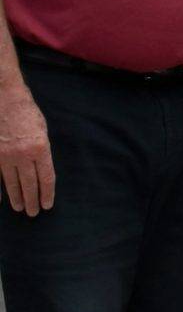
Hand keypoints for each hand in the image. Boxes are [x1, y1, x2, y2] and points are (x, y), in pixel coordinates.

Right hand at [0, 82, 54, 215]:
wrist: (6, 98)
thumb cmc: (27, 112)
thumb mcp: (42, 129)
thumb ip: (42, 150)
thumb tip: (42, 168)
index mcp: (41, 147)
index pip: (46, 177)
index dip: (47, 193)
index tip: (48, 205)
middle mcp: (23, 154)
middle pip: (30, 184)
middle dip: (33, 200)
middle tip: (34, 213)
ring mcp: (6, 156)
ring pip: (13, 183)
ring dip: (17, 198)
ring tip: (20, 209)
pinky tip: (1, 201)